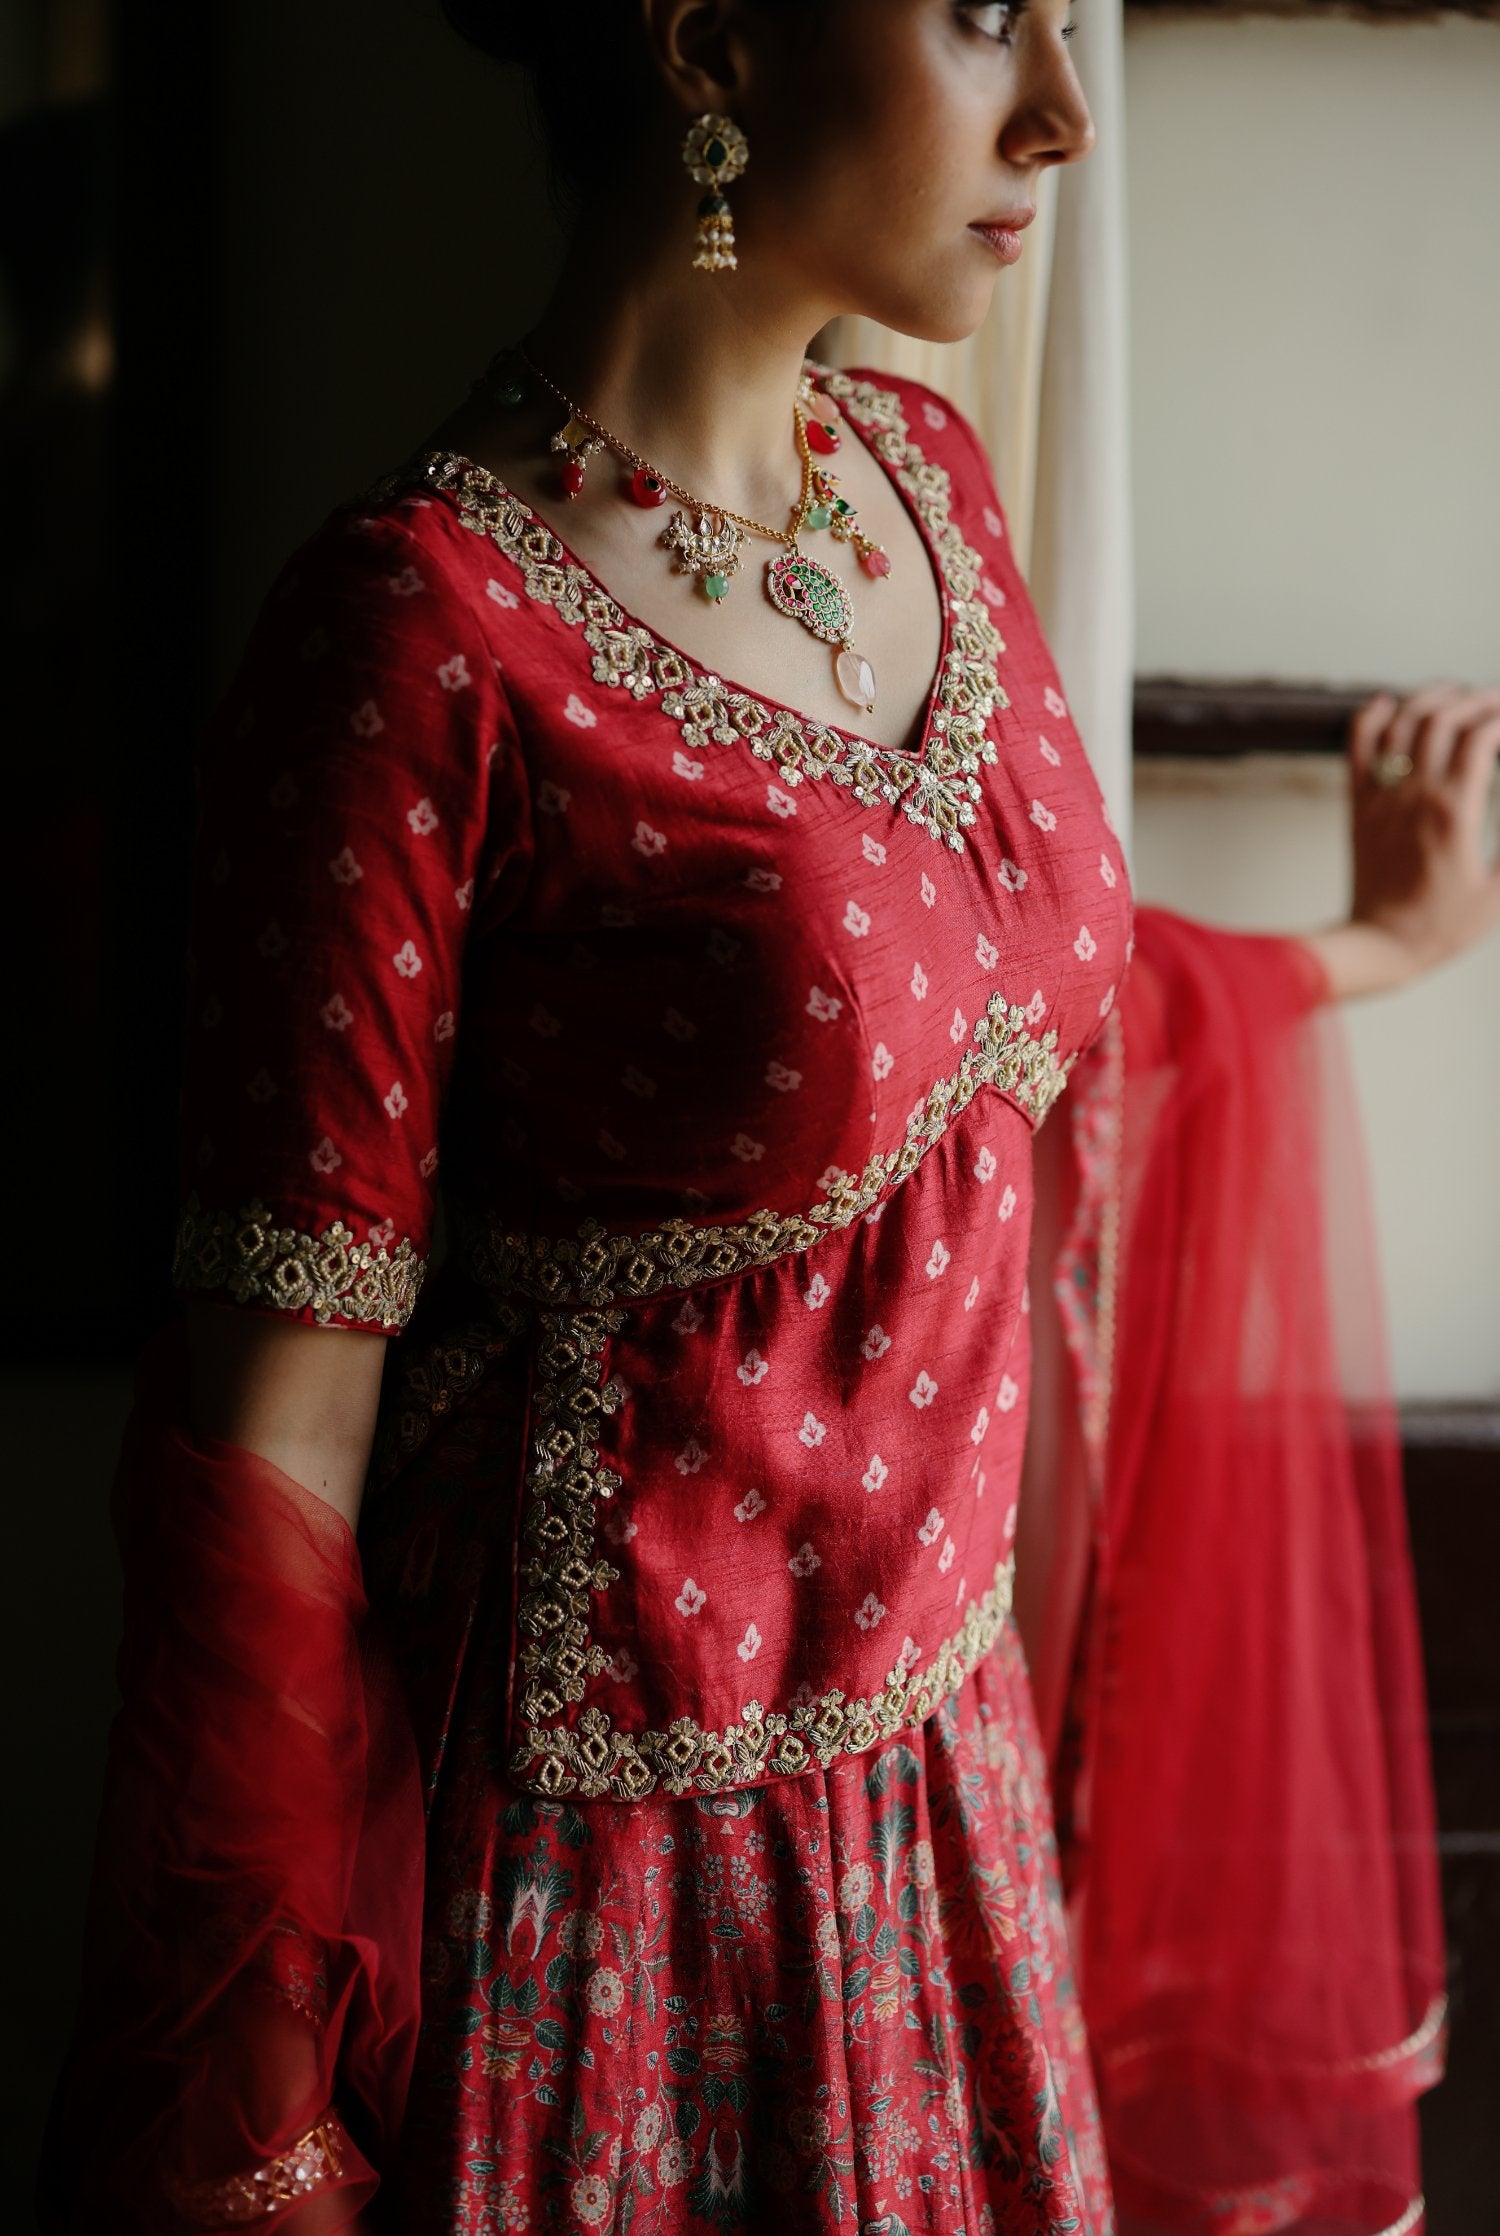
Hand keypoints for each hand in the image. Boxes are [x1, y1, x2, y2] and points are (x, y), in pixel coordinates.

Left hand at [1306, 684, 1499, 998]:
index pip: (1480, 739)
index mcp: (1453, 813)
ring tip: (1451, 691)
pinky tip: (1385, 702)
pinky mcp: (1359, 808)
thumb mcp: (1498, 894)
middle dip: (1473, 699)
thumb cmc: (1437, 927)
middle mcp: (1414, 797)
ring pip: (1400, 725)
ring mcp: (1382, 799)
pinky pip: (1357, 750)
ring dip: (1427, 697)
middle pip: (1443, 720)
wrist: (1379, 946)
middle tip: (1493, 699)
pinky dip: (1368, 718)